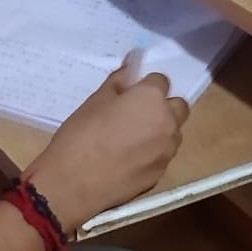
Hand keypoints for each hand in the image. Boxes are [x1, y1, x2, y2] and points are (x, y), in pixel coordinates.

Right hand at [27, 63, 188, 232]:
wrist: (73, 183)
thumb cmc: (81, 135)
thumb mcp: (95, 101)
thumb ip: (119, 82)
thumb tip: (131, 66)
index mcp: (151, 99)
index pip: (161, 80)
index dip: (146, 86)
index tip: (131, 94)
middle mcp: (168, 122)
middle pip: (178, 107)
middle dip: (163, 106)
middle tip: (137, 114)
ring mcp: (167, 151)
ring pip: (173, 133)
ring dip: (160, 131)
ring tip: (131, 140)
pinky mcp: (161, 174)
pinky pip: (163, 155)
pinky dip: (152, 153)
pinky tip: (128, 160)